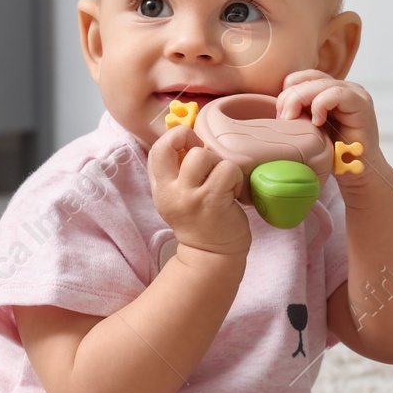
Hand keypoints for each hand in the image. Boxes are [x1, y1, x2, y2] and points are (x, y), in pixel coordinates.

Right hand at [147, 124, 250, 257]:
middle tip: (209, 164)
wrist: (212, 256)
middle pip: (176, 145)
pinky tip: (233, 192)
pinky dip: (236, 176)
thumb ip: (177, 171)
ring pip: (203, 155)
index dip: (176, 138)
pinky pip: (227, 169)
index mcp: (160, 187)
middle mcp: (169, 191)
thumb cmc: (200, 220)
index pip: (156, 148)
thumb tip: (191, 137)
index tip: (192, 147)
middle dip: (198, 146)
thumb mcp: (178, 196)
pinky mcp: (213, 201)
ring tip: (224, 182)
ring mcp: (190, 196)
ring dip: (220, 163)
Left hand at [276, 70, 381, 168]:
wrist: (357, 173)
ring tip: (296, 121)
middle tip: (285, 120)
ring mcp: (354, 93)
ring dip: (301, 100)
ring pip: (320, 83)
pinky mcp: (362, 104)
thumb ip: (298, 113)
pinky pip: (336, 93)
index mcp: (329, 90)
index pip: (302, 77)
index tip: (281, 116)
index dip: (287, 92)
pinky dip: (321, 105)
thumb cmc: (333, 155)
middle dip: (290, 98)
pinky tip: (317, 123)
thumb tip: (278, 105)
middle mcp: (343, 87)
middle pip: (308, 78)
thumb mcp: (308, 129)